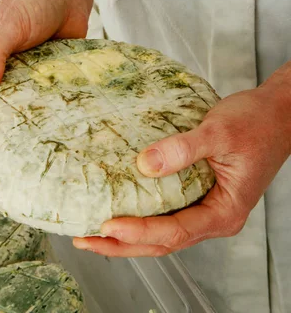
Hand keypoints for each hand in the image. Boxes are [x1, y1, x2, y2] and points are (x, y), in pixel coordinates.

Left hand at [74, 80, 290, 256]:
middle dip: (123, 244)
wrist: (277, 113)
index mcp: (225, 211)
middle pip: (163, 241)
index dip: (138, 231)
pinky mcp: (200, 193)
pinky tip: (121, 206)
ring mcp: (207, 207)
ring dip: (130, 234)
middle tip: (85, 239)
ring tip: (93, 231)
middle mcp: (215, 217)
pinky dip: (143, 214)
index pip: (175, 232)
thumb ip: (183, 149)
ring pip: (164, 230)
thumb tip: (144, 165)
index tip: (107, 225)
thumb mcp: (219, 132)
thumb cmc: (256, 122)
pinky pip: (168, 211)